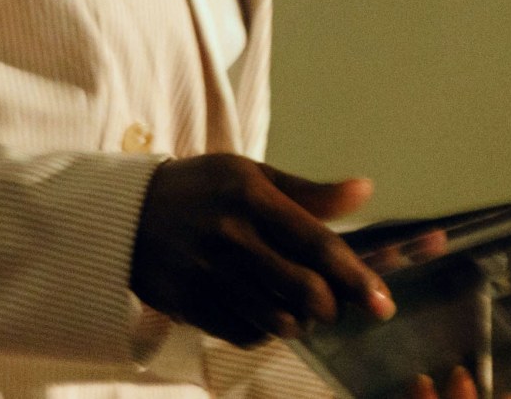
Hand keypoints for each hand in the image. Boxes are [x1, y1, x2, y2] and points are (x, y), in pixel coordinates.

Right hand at [129, 155, 394, 347]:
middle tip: (332, 302)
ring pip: (278, 321)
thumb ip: (309, 193)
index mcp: (251, 196)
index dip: (356, 277)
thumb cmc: (203, 189)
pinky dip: (266, 332)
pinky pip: (246, 334)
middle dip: (331, 306)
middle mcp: (230, 237)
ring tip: (300, 308)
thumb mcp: (251, 176)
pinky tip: (264, 312)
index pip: (317, 244)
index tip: (383, 301)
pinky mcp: (190, 304)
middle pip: (304, 291)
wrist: (127, 213)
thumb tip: (366, 191)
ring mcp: (207, 274)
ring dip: (300, 322)